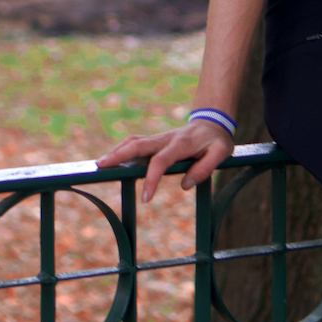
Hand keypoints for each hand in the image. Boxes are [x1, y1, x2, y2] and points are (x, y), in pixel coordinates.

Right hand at [98, 119, 234, 202]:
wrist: (213, 121)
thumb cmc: (217, 140)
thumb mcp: (221, 152)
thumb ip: (205, 168)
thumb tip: (184, 185)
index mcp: (181, 144)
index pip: (161, 161)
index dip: (152, 179)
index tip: (146, 199)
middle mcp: (166, 138)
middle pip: (138, 144)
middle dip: (118, 156)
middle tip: (101, 168)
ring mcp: (158, 138)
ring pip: (133, 141)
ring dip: (116, 151)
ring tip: (99, 165)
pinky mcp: (154, 141)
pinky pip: (135, 143)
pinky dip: (121, 150)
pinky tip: (111, 161)